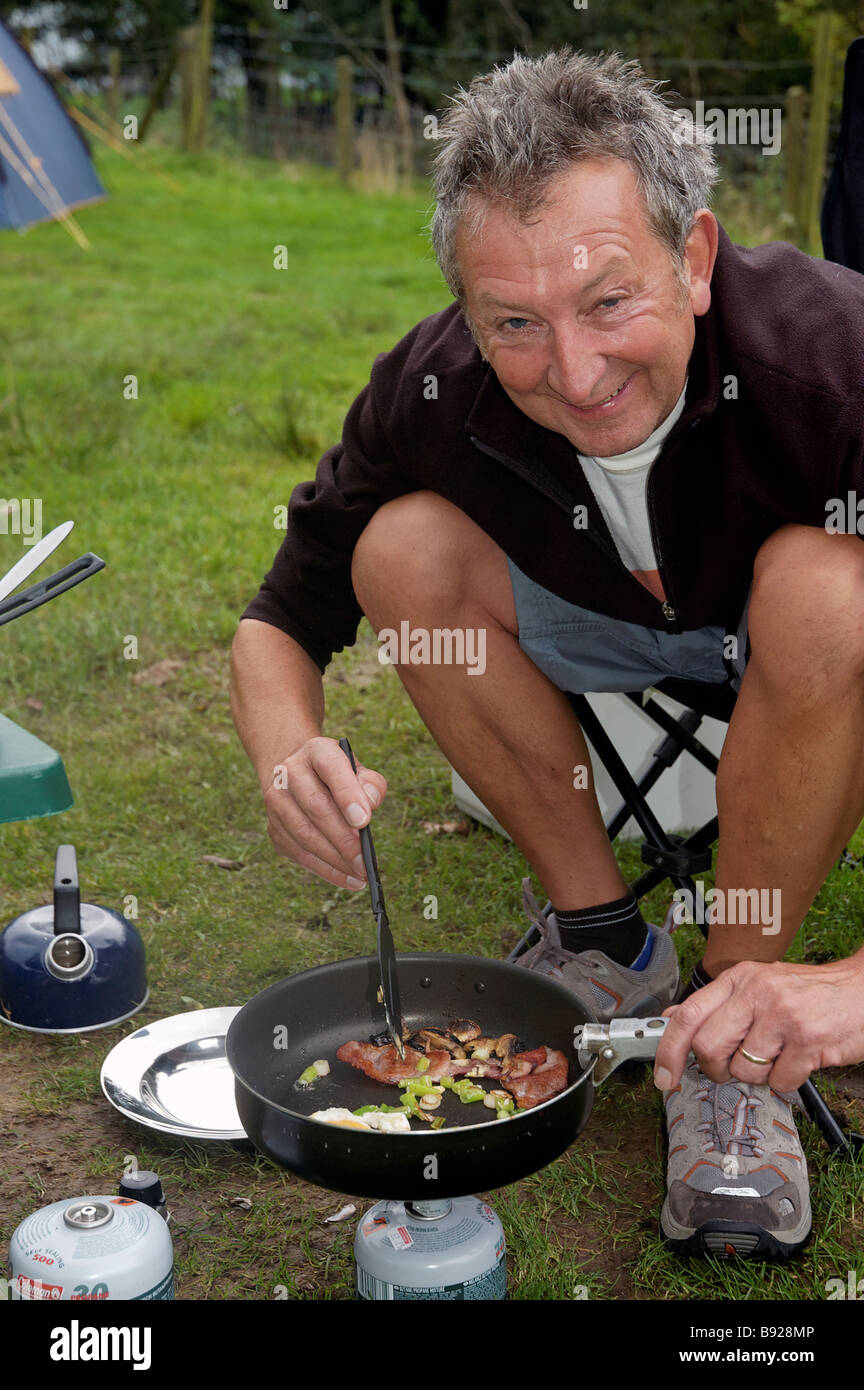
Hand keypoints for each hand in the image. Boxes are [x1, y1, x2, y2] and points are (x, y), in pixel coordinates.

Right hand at [264, 736, 387, 890]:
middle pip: (316, 807)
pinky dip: (324, 869)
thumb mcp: (358, 770)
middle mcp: (289, 772)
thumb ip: (371, 784)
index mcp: (316, 751)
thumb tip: (370, 805)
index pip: (330, 767)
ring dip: (334, 859)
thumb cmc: (338, 776)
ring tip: (360, 874)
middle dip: (343, 838)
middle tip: (365, 861)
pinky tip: (347, 879)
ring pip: (303, 834)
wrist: (298, 774)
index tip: (364, 821)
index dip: (347, 794)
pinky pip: (298, 853)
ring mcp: (276, 800)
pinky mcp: (273, 827)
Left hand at [653, 955, 863, 1092]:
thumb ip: (718, 1003)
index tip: (663, 1076)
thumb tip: (674, 1016)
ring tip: (779, 1053)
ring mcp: (782, 1016)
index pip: (688, 1015)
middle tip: (732, 1067)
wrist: (862, 990)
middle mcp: (757, 993)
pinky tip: (799, 1060)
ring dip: (758, 1074)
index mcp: (739, 978)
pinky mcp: (807, 1041)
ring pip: (743, 1069)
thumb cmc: (809, 992)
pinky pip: (778, 1081)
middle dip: (715, 1068)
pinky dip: (786, 1081)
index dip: (668, 1050)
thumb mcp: (758, 984)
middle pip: (707, 1046)